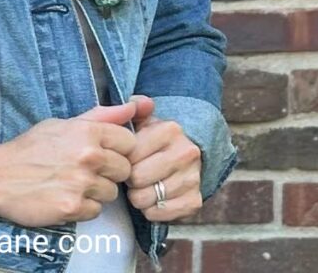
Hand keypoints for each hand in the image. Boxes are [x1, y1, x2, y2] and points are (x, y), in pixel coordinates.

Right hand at [0, 99, 142, 227]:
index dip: (119, 148)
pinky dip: (83, 207)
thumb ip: (101, 116)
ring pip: (111, 193)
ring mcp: (81, 184)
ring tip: (73, 183)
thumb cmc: (31, 147)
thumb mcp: (62, 124)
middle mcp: (88, 157)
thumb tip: (135, 106)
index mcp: (87, 131)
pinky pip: (96, 210)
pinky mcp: (73, 208)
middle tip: (86, 169)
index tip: (104, 151)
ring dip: (96, 191)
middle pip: (125, 169)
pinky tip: (66, 196)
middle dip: (110, 171)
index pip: (129, 142)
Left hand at [123, 95, 202, 221]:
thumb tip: (136, 102)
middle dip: (129, 179)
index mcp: (171, 129)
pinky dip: (151, 210)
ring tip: (141, 186)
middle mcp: (186, 152)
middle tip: (132, 174)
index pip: (130, 153)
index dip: (121, 158)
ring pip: (147, 198)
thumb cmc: (153, 140)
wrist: (183, 158)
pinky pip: (160, 214)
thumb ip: (133, 108)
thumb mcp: (143, 119)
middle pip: (138, 177)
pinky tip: (153, 199)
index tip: (125, 157)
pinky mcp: (195, 201)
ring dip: (138, 196)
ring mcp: (193, 178)